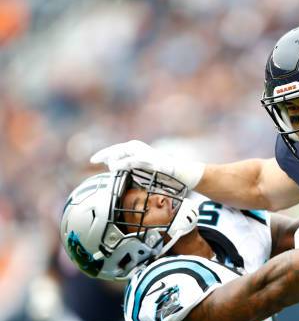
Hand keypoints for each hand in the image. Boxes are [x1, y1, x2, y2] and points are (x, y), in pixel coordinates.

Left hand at [90, 140, 204, 189]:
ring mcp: (145, 153)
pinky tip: (118, 169)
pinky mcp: (150, 160)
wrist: (182, 173)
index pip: (116, 149)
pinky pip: (133, 161)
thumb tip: (114, 171)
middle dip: (106, 155)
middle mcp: (138, 147)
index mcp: (136, 148)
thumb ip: (129, 169)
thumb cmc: (163, 173)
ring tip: (114, 169)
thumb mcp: (143, 170)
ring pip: (123, 153)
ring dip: (116, 161)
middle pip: (117, 149)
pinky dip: (124, 164)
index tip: (93, 160)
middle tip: (97, 162)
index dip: (103, 154)